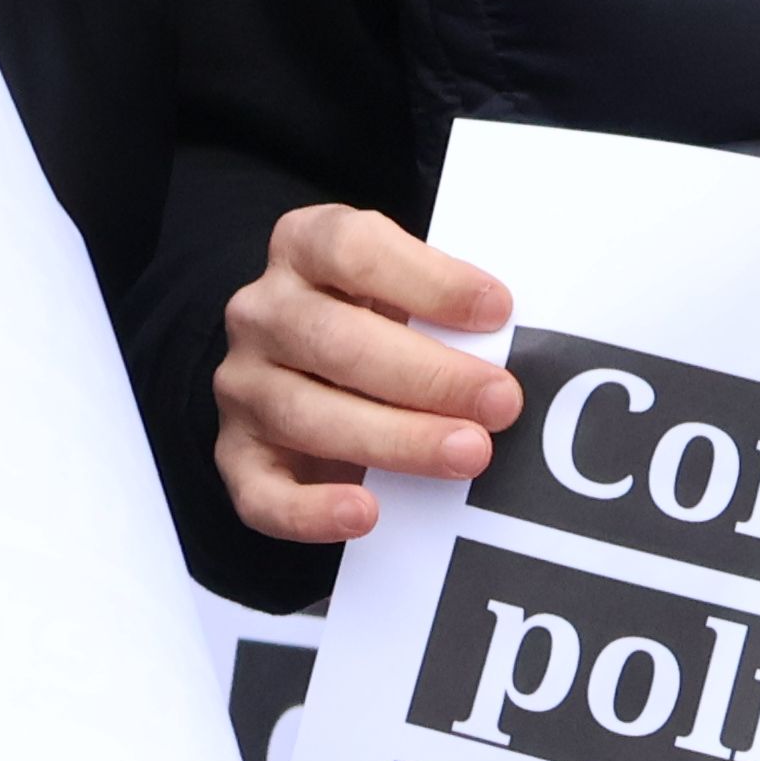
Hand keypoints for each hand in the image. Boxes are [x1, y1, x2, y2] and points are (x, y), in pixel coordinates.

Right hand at [216, 204, 520, 548]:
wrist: (310, 369)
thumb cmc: (379, 318)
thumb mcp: (408, 286)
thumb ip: (447, 302)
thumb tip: (521, 343)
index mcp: (305, 247)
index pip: (354, 250)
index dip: (429, 281)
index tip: (498, 311)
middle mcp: (263, 313)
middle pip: (337, 341)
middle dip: (429, 376)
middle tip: (500, 403)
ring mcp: (244, 386)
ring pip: (308, 416)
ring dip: (396, 440)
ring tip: (469, 453)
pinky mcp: (239, 456)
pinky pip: (262, 493)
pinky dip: (311, 511)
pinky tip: (366, 513)